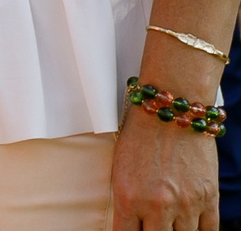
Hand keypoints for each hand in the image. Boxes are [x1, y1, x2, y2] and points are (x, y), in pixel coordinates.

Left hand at [111, 103, 219, 229]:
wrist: (171, 111)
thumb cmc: (139, 137)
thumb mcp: (121, 170)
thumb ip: (128, 202)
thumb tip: (133, 225)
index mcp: (128, 199)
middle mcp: (157, 206)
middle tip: (153, 226)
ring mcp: (186, 204)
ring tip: (171, 226)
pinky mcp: (209, 198)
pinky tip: (192, 228)